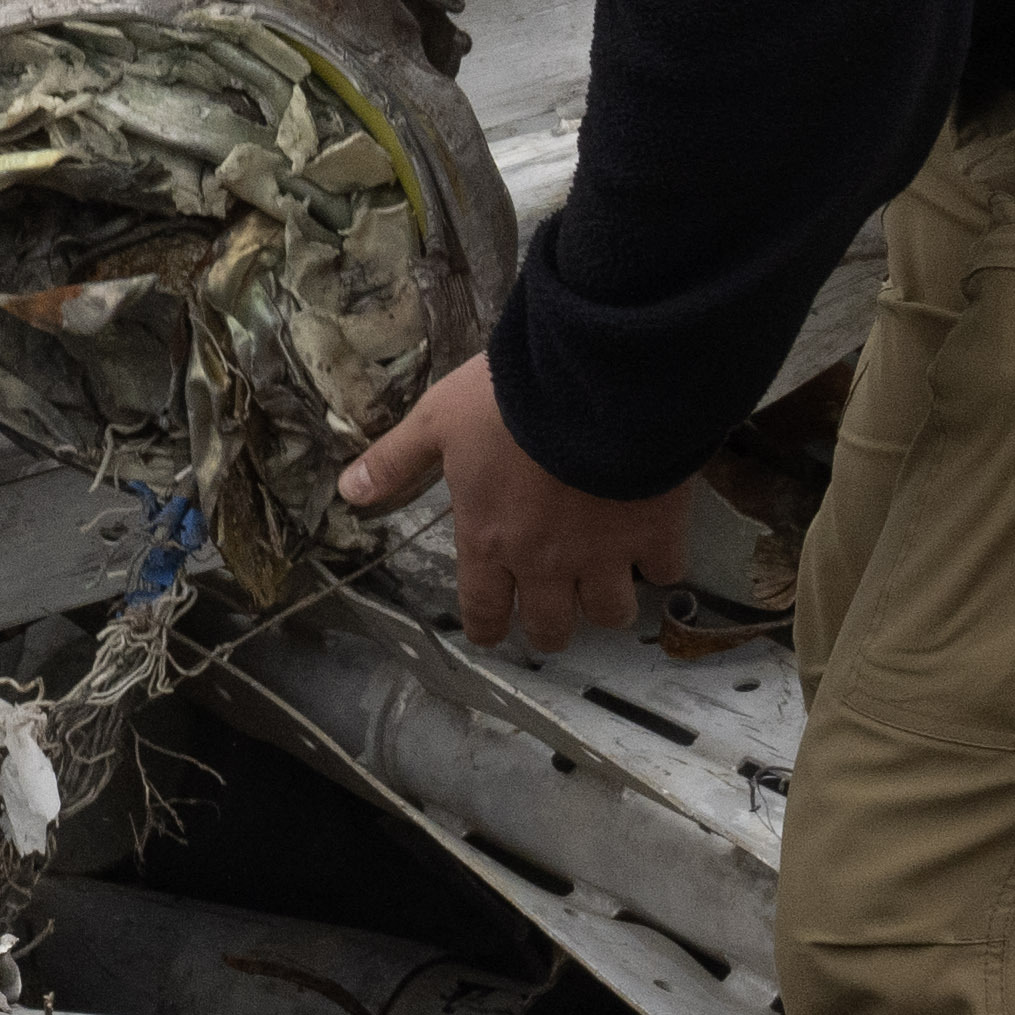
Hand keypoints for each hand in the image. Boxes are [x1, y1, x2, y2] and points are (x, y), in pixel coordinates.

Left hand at [344, 354, 676, 656]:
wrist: (593, 380)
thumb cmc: (508, 401)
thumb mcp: (438, 420)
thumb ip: (397, 461)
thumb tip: (348, 493)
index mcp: (489, 541)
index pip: (485, 611)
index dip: (490, 628)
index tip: (496, 634)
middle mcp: (545, 563)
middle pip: (551, 627)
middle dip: (550, 626)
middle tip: (555, 612)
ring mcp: (604, 555)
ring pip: (611, 612)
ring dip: (607, 605)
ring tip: (608, 586)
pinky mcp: (656, 534)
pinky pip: (665, 571)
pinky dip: (661, 564)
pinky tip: (657, 547)